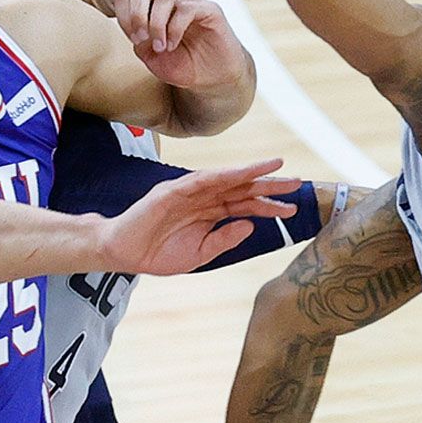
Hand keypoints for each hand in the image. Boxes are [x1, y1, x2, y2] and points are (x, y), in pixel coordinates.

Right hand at [101, 159, 300, 275]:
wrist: (124, 253)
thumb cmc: (159, 253)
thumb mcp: (200, 254)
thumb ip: (224, 239)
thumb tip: (250, 225)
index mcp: (210, 213)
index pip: (245, 205)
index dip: (268, 205)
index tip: (291, 207)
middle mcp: (204, 198)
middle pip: (242, 188)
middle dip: (269, 185)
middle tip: (297, 183)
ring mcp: (189, 191)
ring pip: (226, 179)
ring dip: (251, 173)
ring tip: (276, 168)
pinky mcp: (173, 190)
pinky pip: (201, 180)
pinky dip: (222, 175)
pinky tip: (241, 173)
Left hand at [114, 0, 249, 88]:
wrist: (211, 78)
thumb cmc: (181, 64)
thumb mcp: (151, 56)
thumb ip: (137, 38)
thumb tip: (130, 22)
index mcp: (153, 6)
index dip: (124, 14)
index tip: (134, 39)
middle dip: (137, 13)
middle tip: (141, 38)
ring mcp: (191, 1)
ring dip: (156, 23)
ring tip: (160, 46)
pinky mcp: (210, 9)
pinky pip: (187, 7)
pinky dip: (175, 28)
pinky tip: (173, 44)